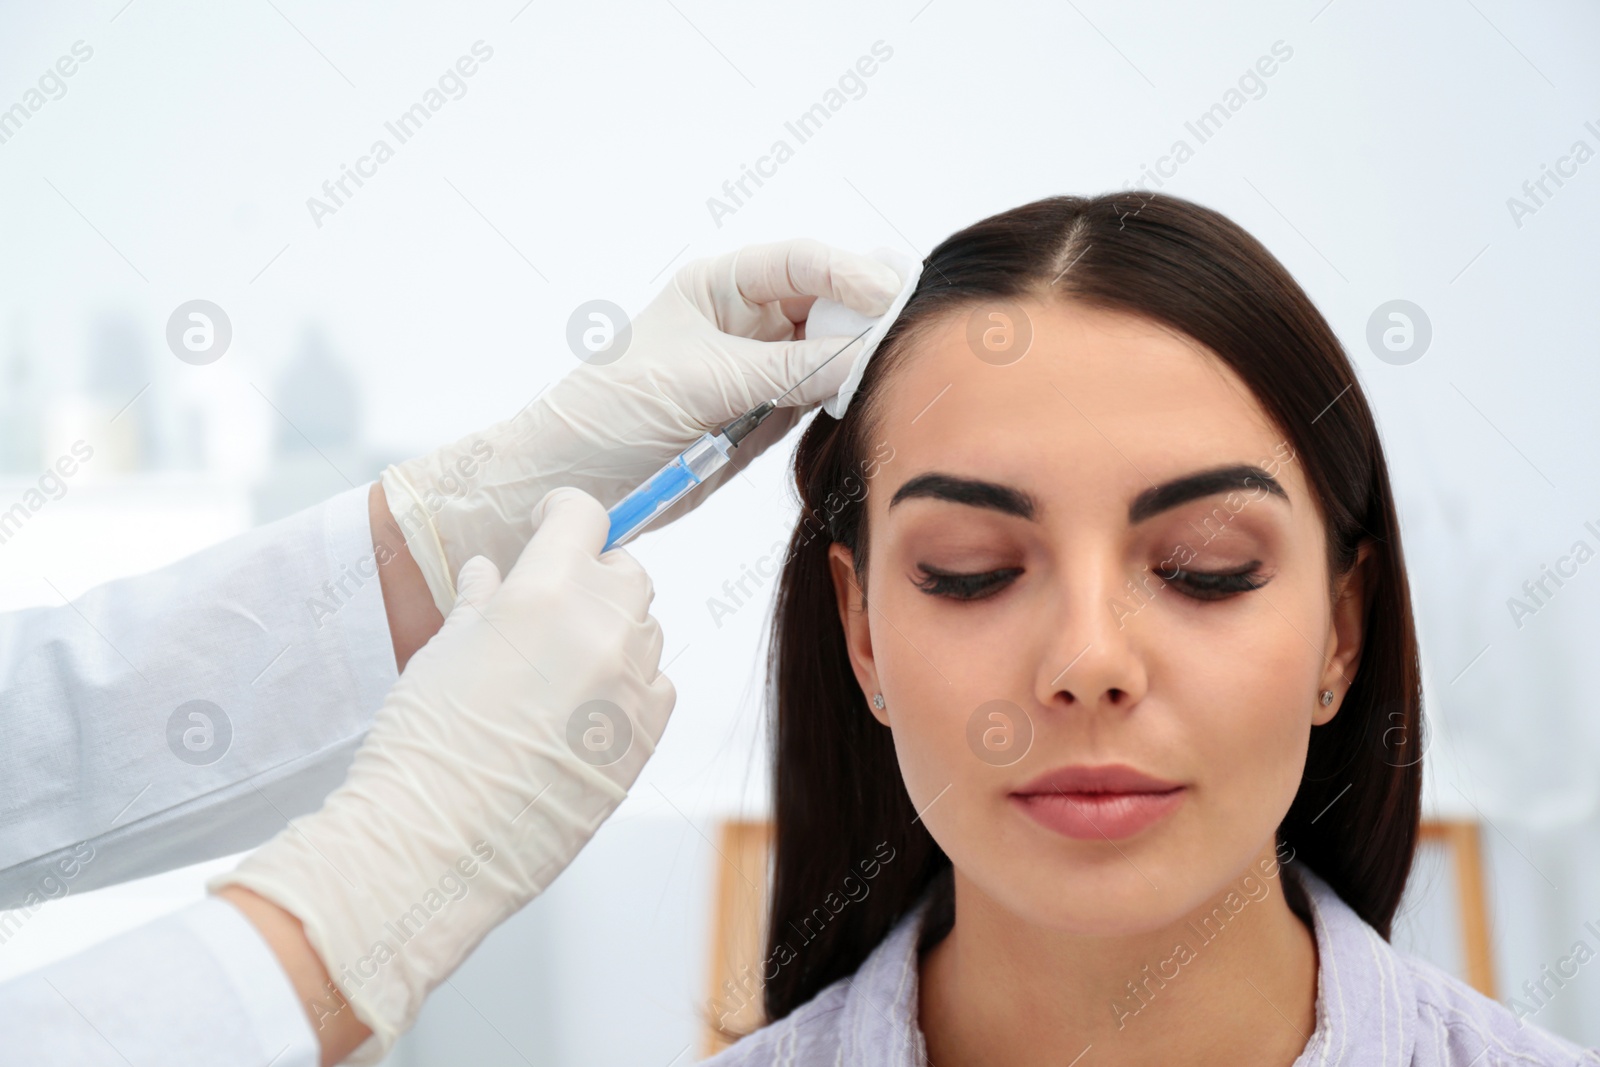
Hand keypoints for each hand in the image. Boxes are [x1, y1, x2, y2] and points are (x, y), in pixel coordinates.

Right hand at [212, 488, 673, 1062]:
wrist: (436, 842)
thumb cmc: (423, 745)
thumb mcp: (441, 652)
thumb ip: (481, 602)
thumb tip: (494, 573)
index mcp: (544, 592)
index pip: (584, 516)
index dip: (565, 514)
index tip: (551, 524)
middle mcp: (601, 629)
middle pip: (626, 571)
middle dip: (596, 574)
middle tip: (557, 600)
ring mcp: (631, 684)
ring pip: (646, 629)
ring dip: (615, 631)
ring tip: (563, 665)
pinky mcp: (646, 736)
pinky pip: (657, 686)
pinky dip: (632, 684)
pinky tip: (588, 707)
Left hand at [381, 238, 905, 612]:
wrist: (573, 479)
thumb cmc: (611, 410)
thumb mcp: (700, 382)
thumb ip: (782, 371)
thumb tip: (859, 359)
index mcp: (722, 287)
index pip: (802, 264)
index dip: (851, 274)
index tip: (890, 295)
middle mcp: (749, 321)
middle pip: (830, 303)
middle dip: (870, 313)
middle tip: (911, 333)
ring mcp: (763, 369)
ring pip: (834, 352)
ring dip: (865, 358)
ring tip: (903, 368)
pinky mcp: (768, 417)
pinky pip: (823, 398)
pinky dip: (849, 399)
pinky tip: (873, 400)